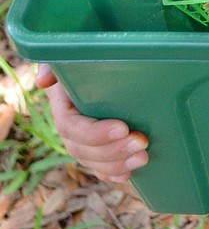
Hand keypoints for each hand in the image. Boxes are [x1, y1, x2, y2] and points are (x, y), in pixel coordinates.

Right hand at [36, 65, 148, 183]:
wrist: (105, 64)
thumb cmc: (86, 56)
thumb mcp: (72, 54)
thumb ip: (57, 62)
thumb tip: (44, 79)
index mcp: (63, 105)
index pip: (70, 127)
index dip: (94, 132)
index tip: (122, 126)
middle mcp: (71, 127)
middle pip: (83, 149)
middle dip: (112, 150)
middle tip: (141, 142)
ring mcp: (84, 140)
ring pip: (93, 161)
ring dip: (117, 163)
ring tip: (143, 157)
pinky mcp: (99, 148)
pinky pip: (100, 168)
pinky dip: (113, 173)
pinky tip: (129, 173)